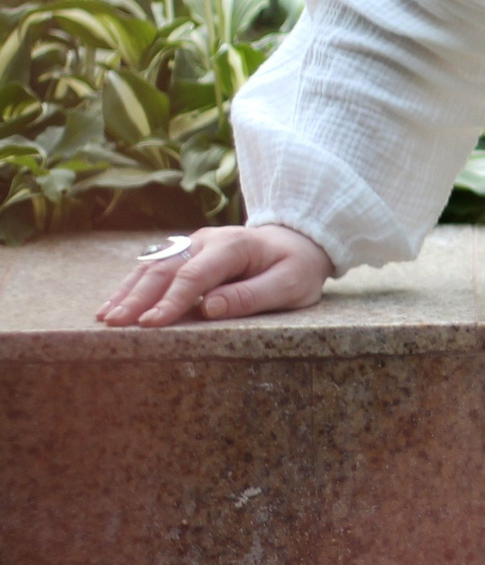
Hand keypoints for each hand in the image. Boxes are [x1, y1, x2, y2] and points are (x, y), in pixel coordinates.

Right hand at [96, 224, 331, 326]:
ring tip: (106, 318)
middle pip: (165, 270)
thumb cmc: (295, 268)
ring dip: (127, 292)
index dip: (172, 301)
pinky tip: (113, 304)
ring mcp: (191, 243)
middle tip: (116, 324)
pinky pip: (152, 267)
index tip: (151, 324)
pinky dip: (131, 285)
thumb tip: (209, 309)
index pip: (195, 275)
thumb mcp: (289, 285)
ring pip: (152, 266)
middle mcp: (206, 239)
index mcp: (233, 246)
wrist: (298, 241)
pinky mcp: (184, 251)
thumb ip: (251, 295)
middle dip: (139, 298)